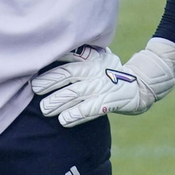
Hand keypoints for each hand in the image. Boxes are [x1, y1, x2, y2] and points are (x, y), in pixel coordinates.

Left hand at [31, 38, 174, 125]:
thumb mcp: (99, 57)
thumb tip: (50, 53)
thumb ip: (80, 56)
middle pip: (68, 77)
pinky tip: (64, 121)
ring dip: (58, 102)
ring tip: (44, 110)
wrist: (142, 85)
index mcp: (92, 59)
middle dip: (49, 85)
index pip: (67, 62)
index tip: (33, 76)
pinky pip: (90, 109)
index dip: (49, 69)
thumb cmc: (112, 72)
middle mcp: (96, 71)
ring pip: (76, 94)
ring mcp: (104, 87)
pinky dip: (76, 115)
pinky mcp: (111, 101)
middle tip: (34, 91)